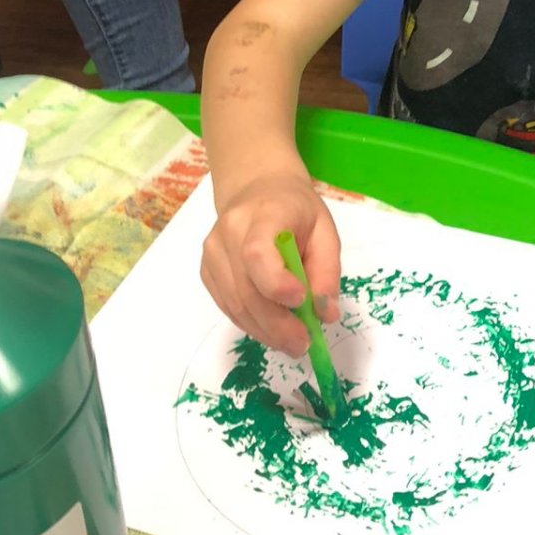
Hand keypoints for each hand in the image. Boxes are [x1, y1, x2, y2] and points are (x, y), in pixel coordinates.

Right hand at [201, 158, 341, 356]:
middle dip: (276, 324)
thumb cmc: (296, 210)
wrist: (258, 190)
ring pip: (235, 304)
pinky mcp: (207, 271)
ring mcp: (212, 253)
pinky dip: (252, 324)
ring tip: (293, 343)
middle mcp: (228, 232)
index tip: (301, 303)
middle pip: (246, 288)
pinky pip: (228, 306)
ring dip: (265, 331)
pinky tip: (272, 330)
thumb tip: (325, 313)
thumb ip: (327, 271)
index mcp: (263, 214)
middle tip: (303, 345)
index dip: (276, 283)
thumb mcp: (325, 230)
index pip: (257, 252)